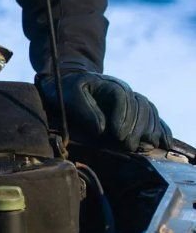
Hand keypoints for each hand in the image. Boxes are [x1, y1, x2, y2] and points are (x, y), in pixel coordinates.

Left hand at [39, 70, 171, 151]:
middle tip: (127, 146)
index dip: (123, 117)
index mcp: (110, 84)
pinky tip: (164, 143)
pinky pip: (155, 118)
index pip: (123, 98)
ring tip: (140, 147)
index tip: (117, 135)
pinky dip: (162, 129)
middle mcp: (126, 91)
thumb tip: (101, 129)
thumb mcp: (69, 95)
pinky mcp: (138, 112)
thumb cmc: (68, 91)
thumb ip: (83, 109)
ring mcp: (134, 101)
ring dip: (148, 130)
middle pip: (141, 106)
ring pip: (150, 112)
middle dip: (136, 128)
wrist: (70, 86)